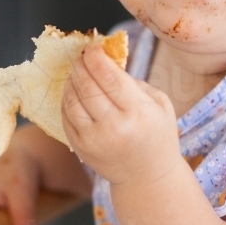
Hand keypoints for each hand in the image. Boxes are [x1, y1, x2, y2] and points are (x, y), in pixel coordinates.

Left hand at [61, 44, 180, 184]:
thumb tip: (108, 62)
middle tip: (82, 55)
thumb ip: (135, 82)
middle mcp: (113, 126)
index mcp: (137, 112)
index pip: (108, 76)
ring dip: (71, 80)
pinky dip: (66, 99)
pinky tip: (73, 90)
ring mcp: (94, 139)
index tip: (93, 47)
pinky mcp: (80, 148)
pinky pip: (65, 116)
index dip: (96, 57)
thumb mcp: (159, 104)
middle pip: (87, 86)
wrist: (147, 177)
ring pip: (71, 100)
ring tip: (77, 71)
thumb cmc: (158, 135)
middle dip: (81, 65)